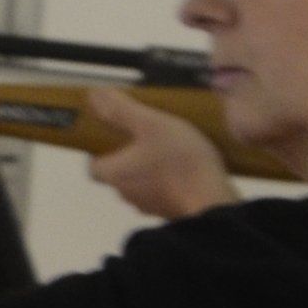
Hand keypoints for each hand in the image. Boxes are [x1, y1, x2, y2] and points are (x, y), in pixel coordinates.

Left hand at [84, 89, 239, 220]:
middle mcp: (127, 194)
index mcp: (114, 174)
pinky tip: (186, 168)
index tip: (115, 138)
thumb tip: (95, 95)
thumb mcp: (151, 124)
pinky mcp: (170, 212)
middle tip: (147, 138)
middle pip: (118, 174)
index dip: (100, 152)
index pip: (94, 166)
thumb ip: (122, 110)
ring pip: (141, 184)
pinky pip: (163, 194)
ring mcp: (149, 206)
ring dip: (150, 169)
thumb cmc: (180, 162)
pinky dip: (169, 181)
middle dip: (129, 157)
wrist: (213, 200)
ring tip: (170, 150)